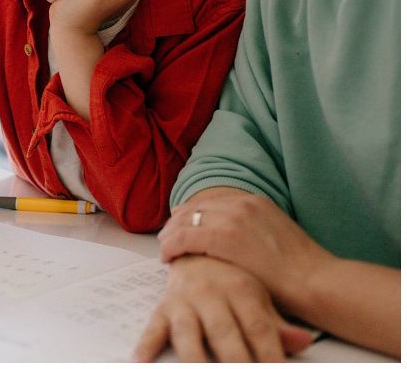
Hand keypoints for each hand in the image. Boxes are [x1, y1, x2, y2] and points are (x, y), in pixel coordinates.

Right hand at [136, 256, 315, 361]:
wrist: (196, 239)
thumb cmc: (232, 275)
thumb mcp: (258, 293)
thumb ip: (277, 323)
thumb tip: (304, 342)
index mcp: (241, 287)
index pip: (259, 328)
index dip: (270, 356)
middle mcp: (211, 292)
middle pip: (225, 336)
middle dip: (236, 363)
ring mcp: (186, 298)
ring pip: (188, 334)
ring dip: (194, 361)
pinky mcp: (165, 305)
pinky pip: (153, 328)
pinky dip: (146, 345)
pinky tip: (140, 362)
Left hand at [158, 192, 334, 314]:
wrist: (318, 281)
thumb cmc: (302, 270)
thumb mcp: (276, 234)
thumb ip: (253, 228)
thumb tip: (236, 238)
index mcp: (254, 200)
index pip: (211, 202)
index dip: (191, 214)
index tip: (180, 224)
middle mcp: (241, 203)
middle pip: (195, 208)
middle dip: (177, 222)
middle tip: (167, 236)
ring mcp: (232, 217)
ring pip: (186, 220)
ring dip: (171, 234)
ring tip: (164, 247)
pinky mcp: (224, 237)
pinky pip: (186, 237)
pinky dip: (172, 245)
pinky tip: (167, 256)